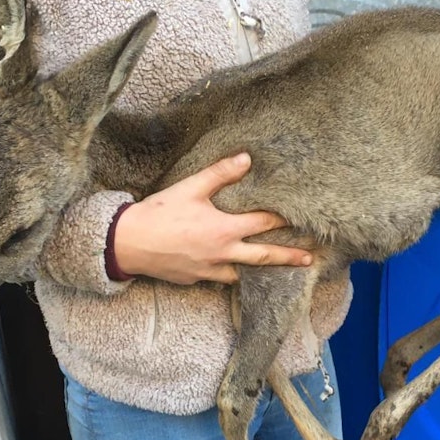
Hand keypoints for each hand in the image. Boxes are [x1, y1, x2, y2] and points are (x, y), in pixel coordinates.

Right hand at [112, 152, 312, 284]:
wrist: (128, 244)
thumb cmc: (159, 213)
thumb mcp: (190, 188)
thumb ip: (220, 174)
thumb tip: (246, 159)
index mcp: (224, 229)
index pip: (263, 222)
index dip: (283, 218)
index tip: (302, 217)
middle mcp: (222, 253)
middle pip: (264, 257)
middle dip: (289, 257)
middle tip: (311, 259)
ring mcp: (210, 270)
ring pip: (243, 273)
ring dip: (262, 272)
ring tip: (279, 272)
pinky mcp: (196, 280)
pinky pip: (220, 279)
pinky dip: (232, 275)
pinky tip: (236, 271)